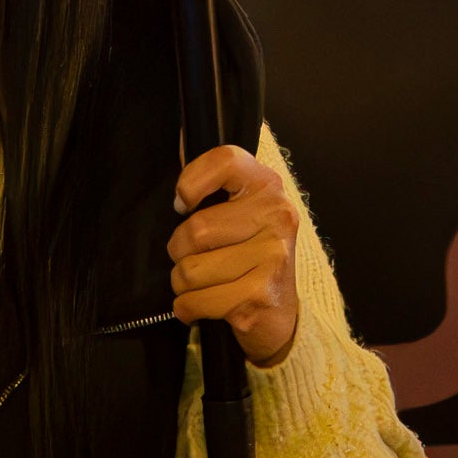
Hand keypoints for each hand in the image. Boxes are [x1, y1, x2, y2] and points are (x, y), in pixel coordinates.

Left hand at [169, 142, 303, 367]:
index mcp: (268, 187)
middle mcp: (277, 216)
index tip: (184, 205)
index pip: (225, 160)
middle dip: (179, 252)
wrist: (279, 315)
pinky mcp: (261, 294)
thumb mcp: (239, 214)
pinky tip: (202, 306)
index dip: (192, 181)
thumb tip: (178, 141)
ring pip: (190, 270)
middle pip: (195, 229)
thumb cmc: (249, 259)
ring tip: (203, 285)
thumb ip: (213, 187)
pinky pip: (196, 301)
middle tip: (195, 259)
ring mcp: (273, 257)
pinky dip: (188, 308)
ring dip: (182, 285)